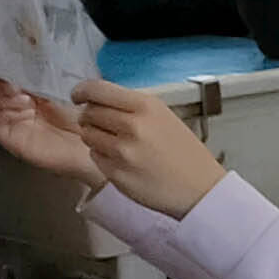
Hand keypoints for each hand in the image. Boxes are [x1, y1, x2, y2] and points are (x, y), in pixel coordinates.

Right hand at [0, 74, 103, 186]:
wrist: (89, 141)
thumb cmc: (79, 111)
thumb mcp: (61, 83)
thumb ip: (39, 69)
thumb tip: (20, 53)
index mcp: (22, 82)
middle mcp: (9, 97)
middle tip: (12, 80)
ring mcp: (5, 114)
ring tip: (19, 93)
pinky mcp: (2, 131)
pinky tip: (21, 106)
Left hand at [70, 76, 228, 217]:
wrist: (200, 189)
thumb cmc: (184, 152)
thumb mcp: (164, 116)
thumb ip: (132, 106)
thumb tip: (98, 99)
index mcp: (146, 106)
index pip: (97, 89)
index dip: (81, 91)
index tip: (78, 96)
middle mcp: (132, 126)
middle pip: (88, 113)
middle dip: (90, 117)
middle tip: (101, 124)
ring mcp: (123, 152)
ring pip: (87, 135)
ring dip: (94, 137)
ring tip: (116, 143)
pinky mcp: (116, 174)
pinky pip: (94, 157)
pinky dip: (102, 156)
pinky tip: (121, 160)